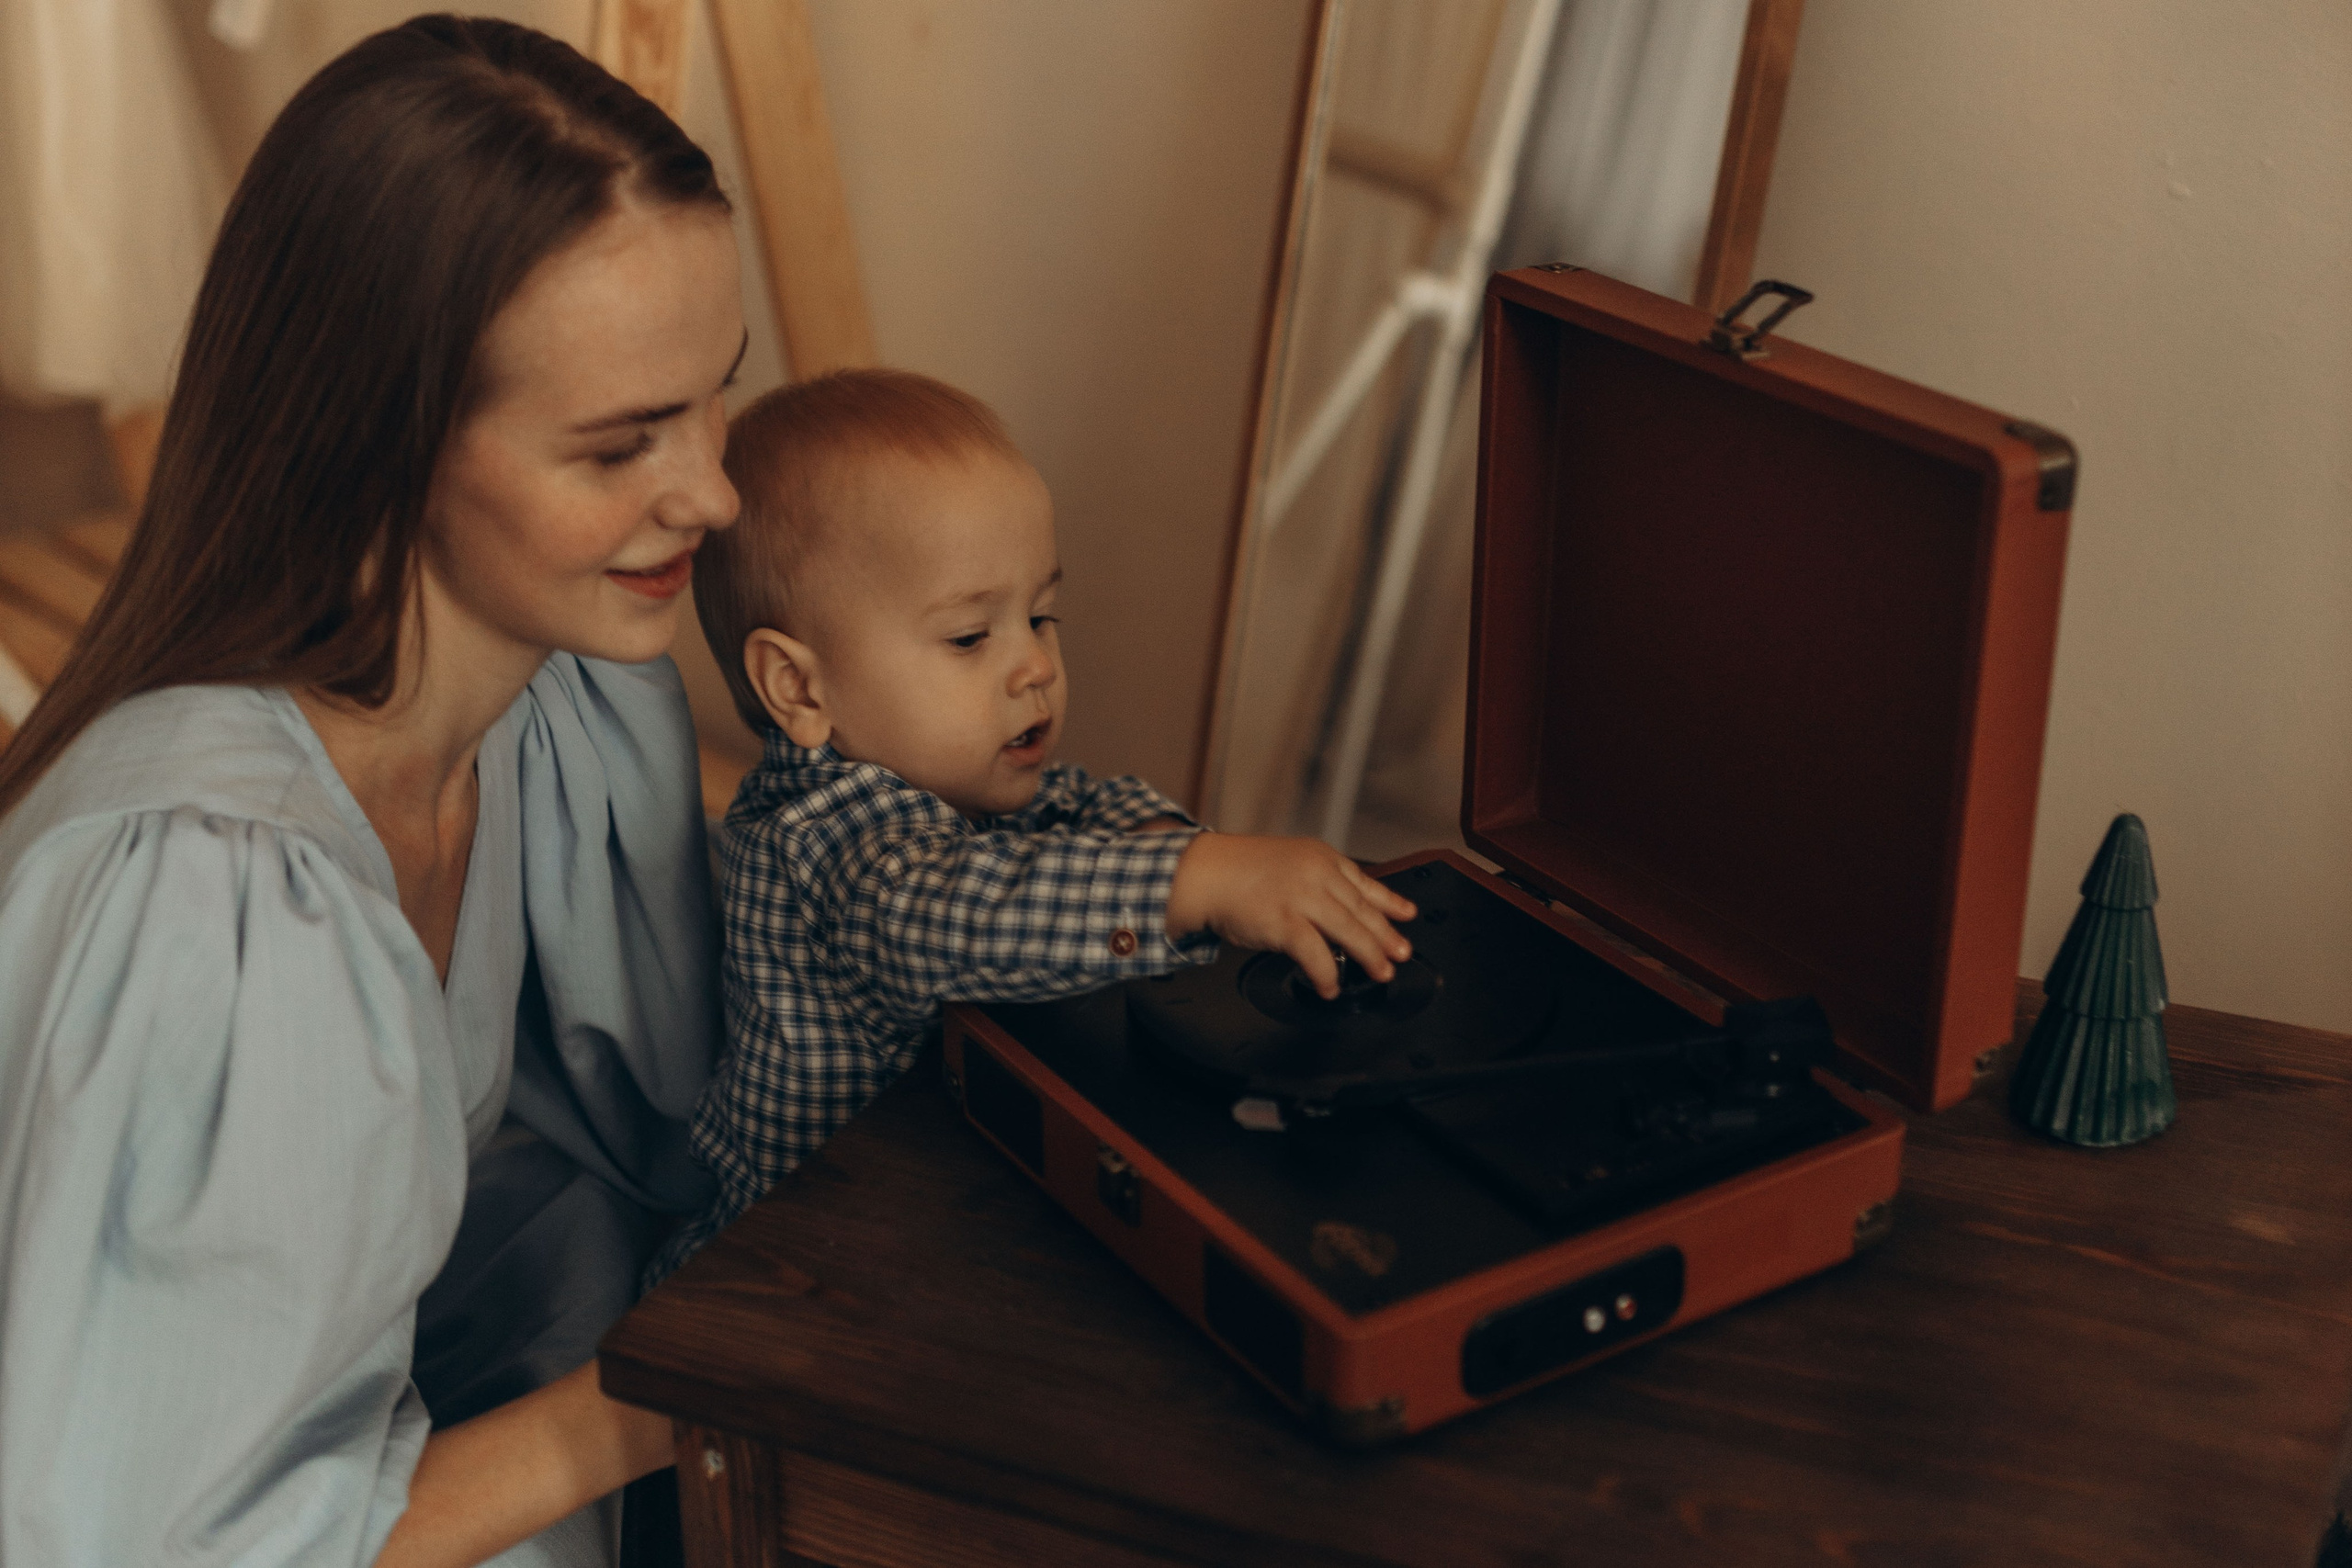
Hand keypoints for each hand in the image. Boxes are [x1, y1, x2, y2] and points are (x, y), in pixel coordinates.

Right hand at [1165, 834, 1416, 998]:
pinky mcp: (1284, 922)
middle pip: (1362, 909)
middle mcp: (1316, 874)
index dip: (1389, 901)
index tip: (1407, 915)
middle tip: (1401, 953)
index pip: (1364, 882)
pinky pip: (1316, 954)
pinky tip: (1331, 986)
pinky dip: (1327, 974)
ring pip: (1348, 930)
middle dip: (1386, 935)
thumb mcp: (1289, 863)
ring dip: (1369, 955)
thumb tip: (1344, 908)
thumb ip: (1317, 880)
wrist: (1205, 874)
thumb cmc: (1240, 872)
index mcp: (1320, 858)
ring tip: (1381, 972)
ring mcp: (1301, 897)